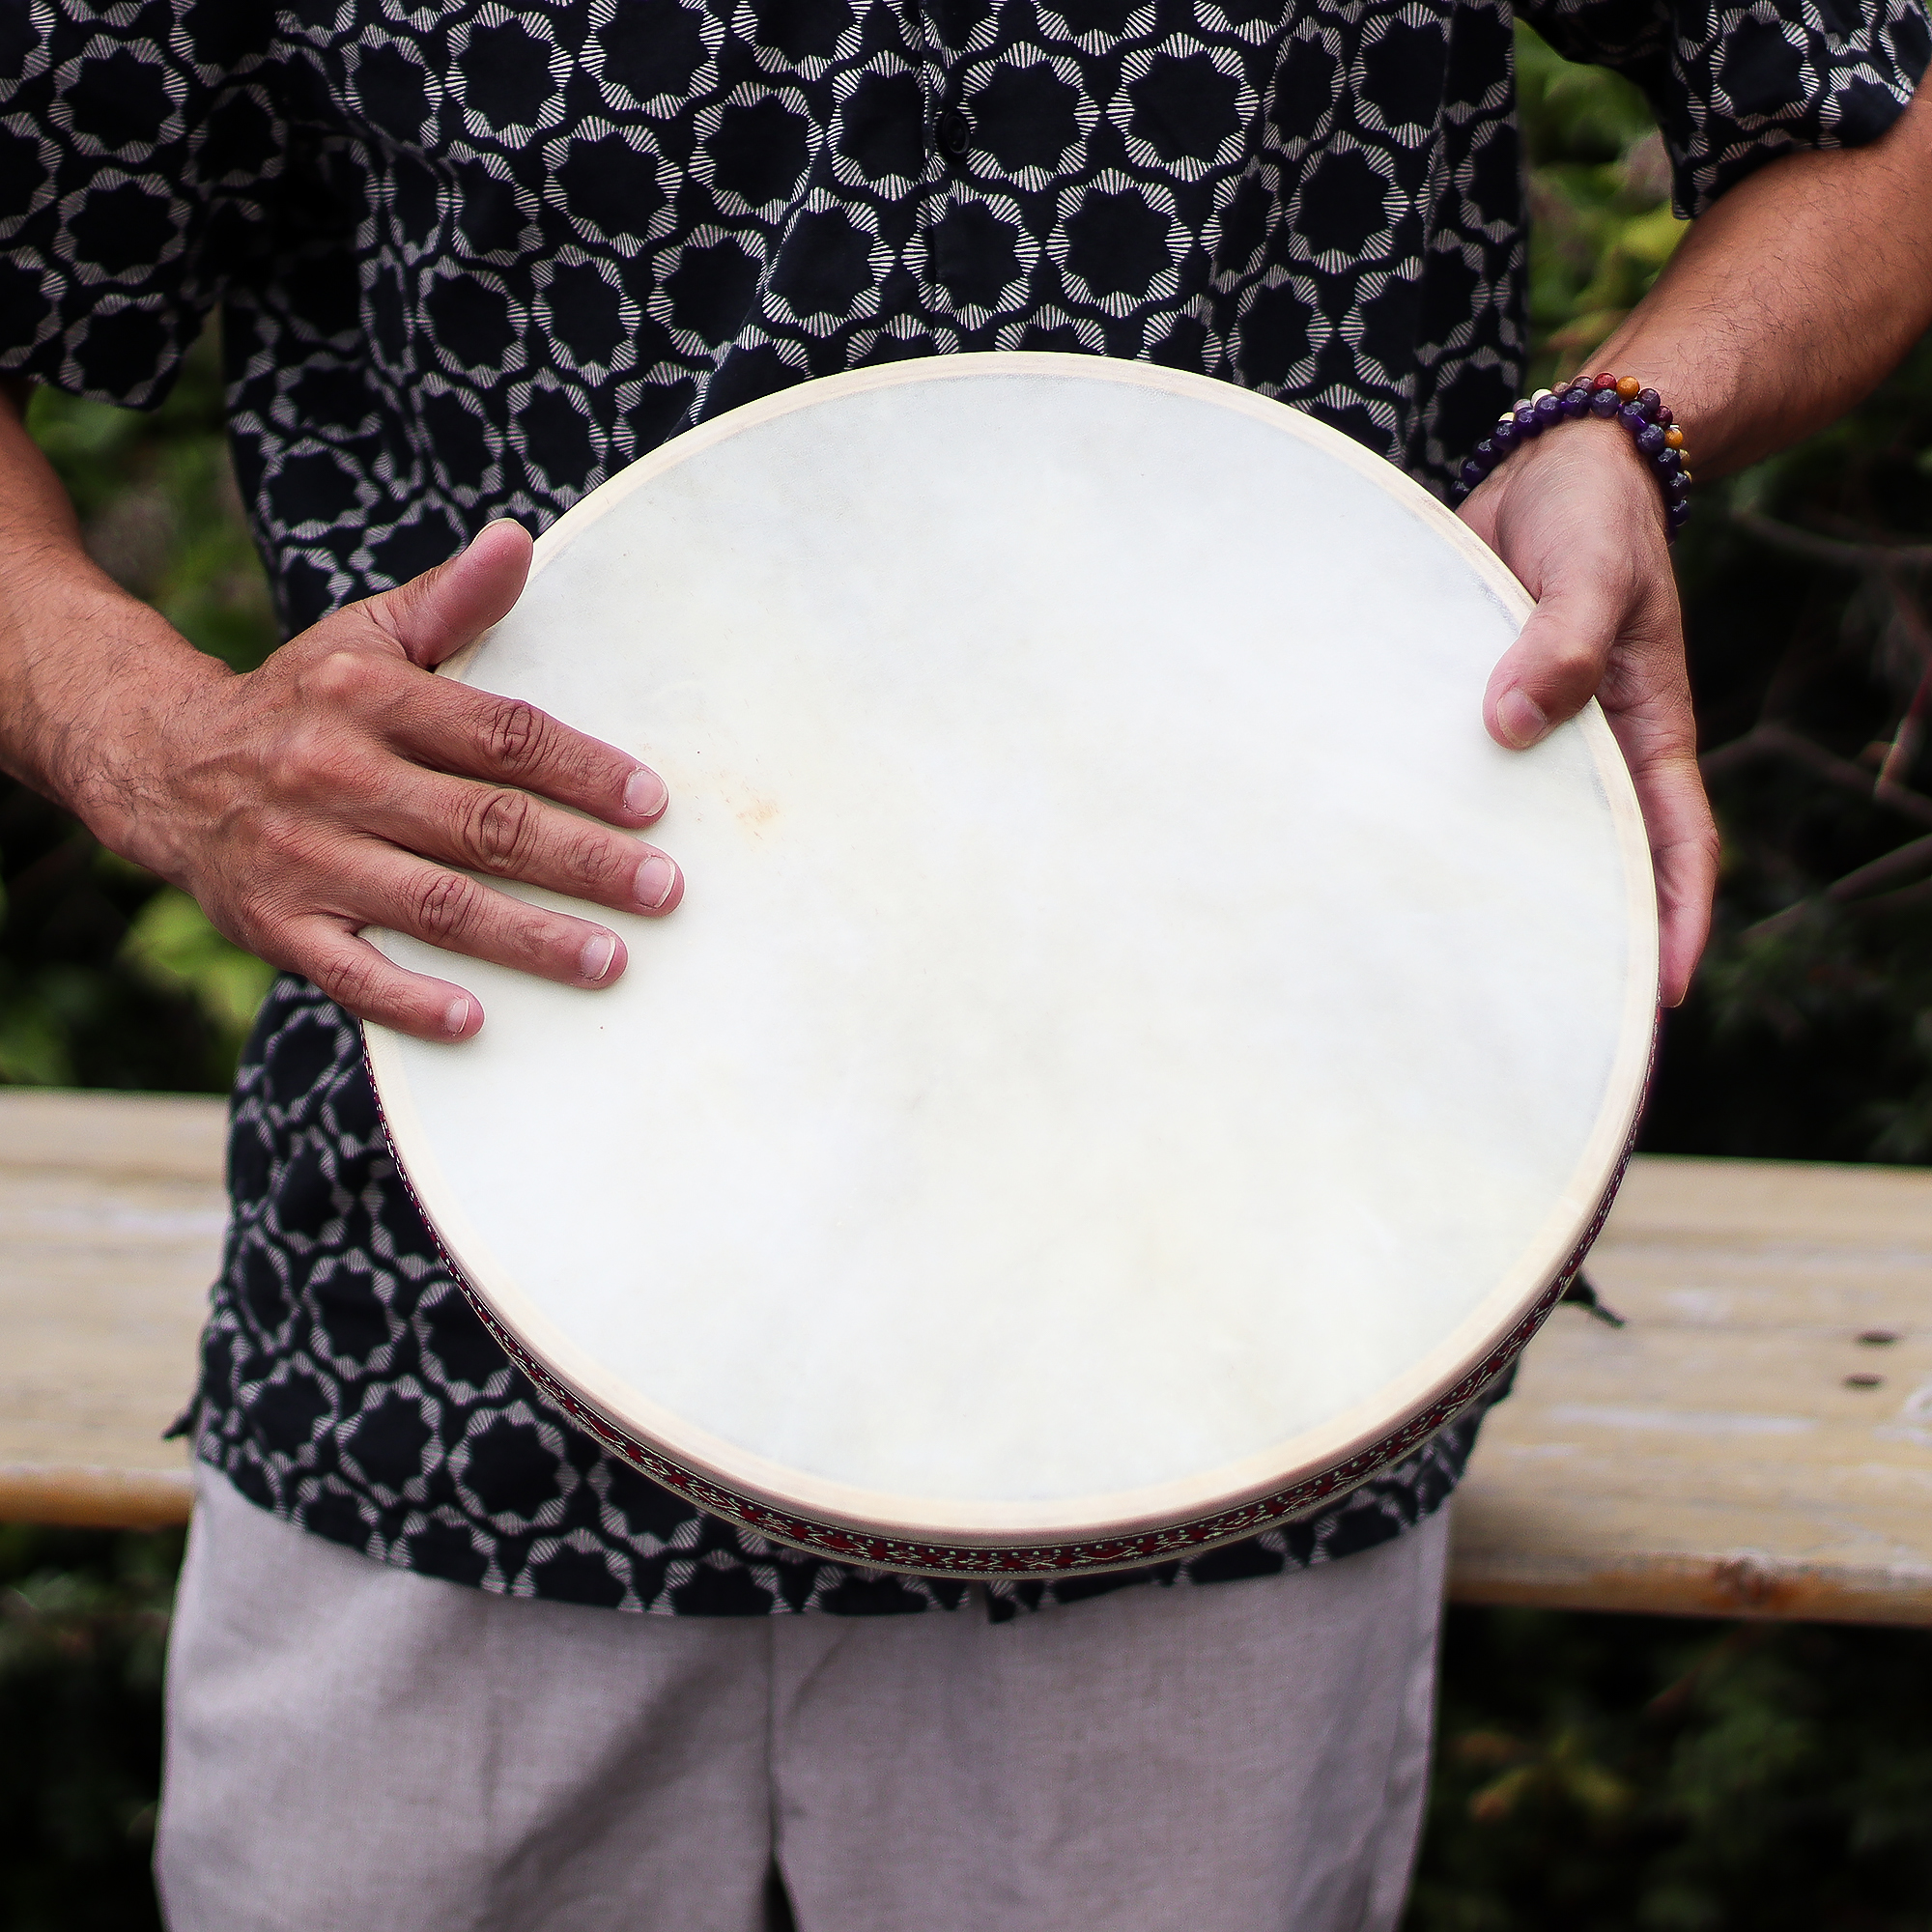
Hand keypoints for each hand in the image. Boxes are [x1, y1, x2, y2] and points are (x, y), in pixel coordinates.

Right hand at [72, 522, 681, 1040]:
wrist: (159, 764)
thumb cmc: (301, 701)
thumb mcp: (365, 637)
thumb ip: (451, 602)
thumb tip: (519, 541)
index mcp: (368, 698)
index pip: (497, 734)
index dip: (580, 769)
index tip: (652, 802)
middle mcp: (335, 775)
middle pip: (482, 825)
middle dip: (581, 861)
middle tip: (663, 890)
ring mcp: (303, 857)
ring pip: (435, 904)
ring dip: (528, 938)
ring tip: (609, 960)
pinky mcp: (274, 926)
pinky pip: (350, 972)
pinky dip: (411, 1000)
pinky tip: (476, 1020)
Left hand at [1457, 420, 1717, 1007]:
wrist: (1546, 470)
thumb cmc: (1589, 517)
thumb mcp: (1591, 570)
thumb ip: (1559, 641)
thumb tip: (1511, 725)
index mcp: (1641, 730)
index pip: (1672, 841)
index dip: (1675, 918)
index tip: (1665, 993)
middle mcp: (1584, 750)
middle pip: (1587, 861)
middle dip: (1578, 938)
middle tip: (1542, 1024)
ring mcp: (1526, 740)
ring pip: (1513, 833)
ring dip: (1491, 894)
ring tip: (1444, 977)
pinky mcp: (1466, 715)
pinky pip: (1454, 785)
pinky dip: (1432, 827)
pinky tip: (1380, 873)